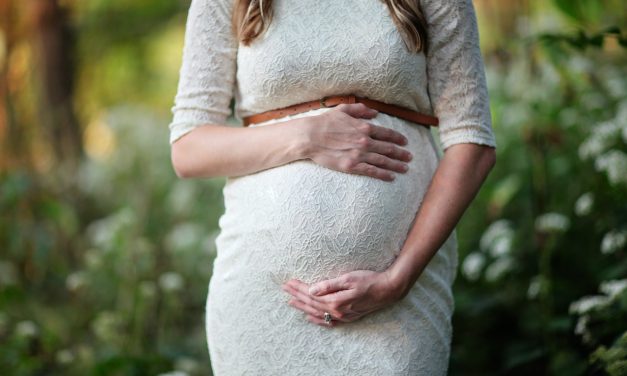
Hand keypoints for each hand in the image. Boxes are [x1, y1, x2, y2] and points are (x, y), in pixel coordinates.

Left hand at [281, 269, 402, 326]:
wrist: (387, 290)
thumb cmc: (369, 280)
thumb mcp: (348, 278)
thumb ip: (329, 285)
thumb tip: (311, 289)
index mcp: (335, 301)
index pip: (311, 294)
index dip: (299, 288)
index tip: (288, 282)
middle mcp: (337, 311)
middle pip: (312, 303)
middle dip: (297, 296)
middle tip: (285, 289)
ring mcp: (342, 316)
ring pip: (317, 312)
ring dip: (303, 306)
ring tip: (291, 302)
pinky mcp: (348, 317)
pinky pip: (328, 321)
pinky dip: (317, 319)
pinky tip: (309, 317)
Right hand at [301, 103, 412, 181]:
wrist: (310, 137)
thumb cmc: (324, 122)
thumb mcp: (343, 110)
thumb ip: (360, 110)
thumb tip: (374, 112)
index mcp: (364, 127)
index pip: (386, 134)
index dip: (398, 138)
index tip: (405, 142)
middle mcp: (365, 141)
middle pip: (388, 149)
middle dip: (401, 153)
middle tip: (410, 157)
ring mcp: (360, 155)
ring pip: (383, 161)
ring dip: (396, 165)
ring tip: (405, 168)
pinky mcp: (352, 166)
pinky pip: (372, 171)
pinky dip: (383, 174)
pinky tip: (391, 177)